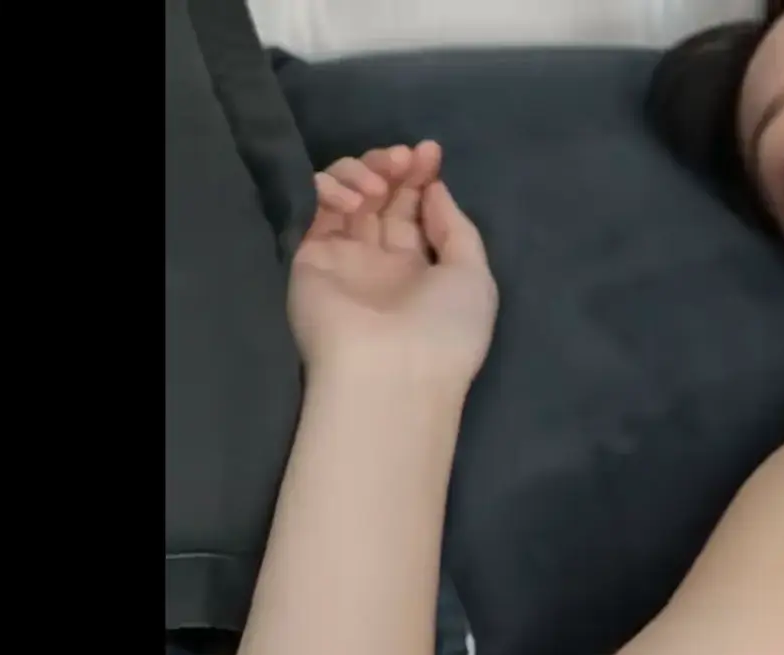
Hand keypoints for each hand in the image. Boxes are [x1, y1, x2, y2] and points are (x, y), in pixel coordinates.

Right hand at [290, 141, 498, 394]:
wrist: (391, 374)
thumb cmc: (445, 330)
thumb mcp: (474, 278)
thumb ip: (455, 229)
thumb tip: (435, 188)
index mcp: (421, 269)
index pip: (413, 209)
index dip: (421, 175)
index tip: (430, 151)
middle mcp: (380, 261)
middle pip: (381, 196)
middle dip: (394, 167)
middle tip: (404, 160)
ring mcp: (344, 258)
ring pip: (346, 194)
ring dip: (364, 172)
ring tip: (379, 188)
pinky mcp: (309, 255)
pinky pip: (315, 207)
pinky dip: (331, 186)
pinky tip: (355, 198)